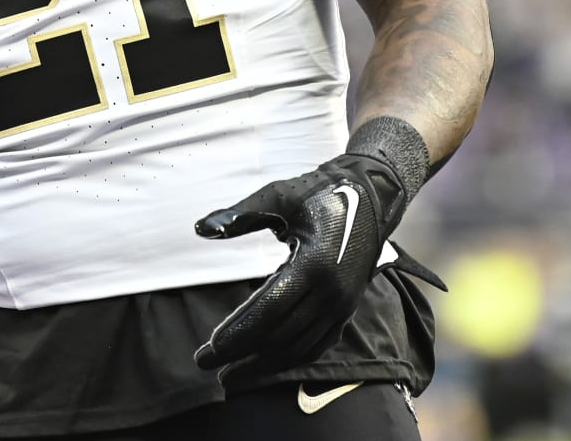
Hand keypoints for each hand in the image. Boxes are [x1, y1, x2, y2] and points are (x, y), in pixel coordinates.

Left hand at [192, 152, 440, 375]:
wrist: (370, 196)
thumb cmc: (317, 193)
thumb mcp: (278, 196)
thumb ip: (240, 214)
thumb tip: (201, 228)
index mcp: (314, 264)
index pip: (269, 310)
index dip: (239, 332)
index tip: (210, 349)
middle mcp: (331, 292)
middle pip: (280, 335)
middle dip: (241, 354)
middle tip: (205, 364)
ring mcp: (342, 304)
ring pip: (300, 347)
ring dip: (264, 366)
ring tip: (230, 378)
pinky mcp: (347, 309)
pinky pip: (318, 344)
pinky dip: (291, 360)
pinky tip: (267, 366)